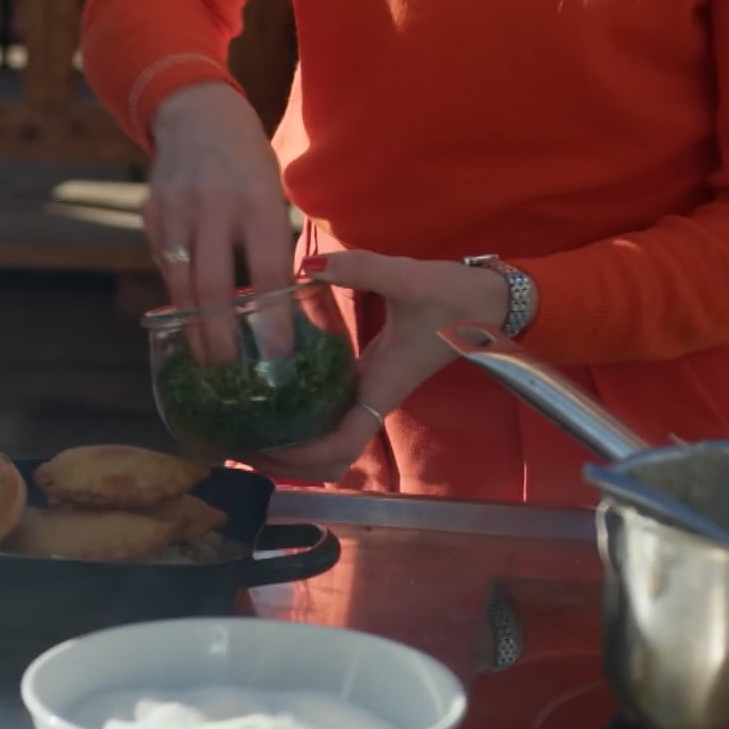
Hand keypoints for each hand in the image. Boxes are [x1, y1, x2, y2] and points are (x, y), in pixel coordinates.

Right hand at [144, 82, 295, 359]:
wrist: (195, 112)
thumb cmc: (247, 161)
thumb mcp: (271, 193)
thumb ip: (269, 244)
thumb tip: (275, 307)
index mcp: (256, 201)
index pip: (266, 271)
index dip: (271, 318)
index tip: (277, 356)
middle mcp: (213, 207)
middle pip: (214, 287)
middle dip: (221, 336)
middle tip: (232, 371)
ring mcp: (176, 212)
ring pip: (182, 283)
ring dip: (194, 326)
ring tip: (208, 358)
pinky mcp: (151, 216)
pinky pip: (165, 266)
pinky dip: (178, 295)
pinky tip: (188, 318)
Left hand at [241, 251, 513, 482]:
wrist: (487, 301)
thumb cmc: (454, 297)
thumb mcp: (409, 278)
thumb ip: (361, 268)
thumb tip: (309, 264)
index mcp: (382, 388)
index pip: (344, 444)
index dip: (305, 456)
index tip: (267, 447)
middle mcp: (373, 400)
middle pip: (331, 460)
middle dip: (288, 464)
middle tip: (241, 449)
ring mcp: (370, 394)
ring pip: (331, 445)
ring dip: (294, 452)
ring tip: (248, 435)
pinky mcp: (367, 381)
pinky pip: (332, 418)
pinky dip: (303, 426)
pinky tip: (272, 405)